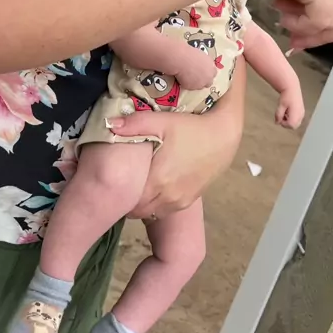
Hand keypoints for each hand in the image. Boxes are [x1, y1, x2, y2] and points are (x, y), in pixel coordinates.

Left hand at [109, 92, 242, 218]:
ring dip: (143, 203)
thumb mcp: (162, 120)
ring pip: (152, 213)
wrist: (223, 135)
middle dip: (128, 200)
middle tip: (122, 183)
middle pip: (138, 211)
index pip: (128, 202)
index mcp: (157, 181)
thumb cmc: (191, 127)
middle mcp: (167, 197)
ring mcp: (180, 201)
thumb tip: (109, 123)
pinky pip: (166, 210)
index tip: (113, 182)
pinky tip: (156, 187)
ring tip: (138, 185)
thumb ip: (134, 124)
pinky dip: (157, 203)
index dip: (118, 194)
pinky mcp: (190, 200)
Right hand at [175, 46, 216, 89]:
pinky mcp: (192, 88)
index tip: (202, 71)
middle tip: (196, 76)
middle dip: (203, 80)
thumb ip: (204, 63)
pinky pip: (190, 87)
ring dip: (195, 83)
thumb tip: (200, 65)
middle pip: (208, 82)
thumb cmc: (190, 53)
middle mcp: (208, 77)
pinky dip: (187, 84)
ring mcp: (201, 84)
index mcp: (212, 68)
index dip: (207, 73)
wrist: (182, 59)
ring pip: (199, 86)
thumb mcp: (201, 56)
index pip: (213, 73)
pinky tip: (182, 77)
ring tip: (187, 76)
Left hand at [275, 85, 304, 129]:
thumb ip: (278, 115)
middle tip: (282, 117)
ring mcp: (302, 113)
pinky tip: (288, 111)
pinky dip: (292, 118)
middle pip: (294, 126)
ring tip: (285, 113)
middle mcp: (301, 114)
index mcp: (296, 114)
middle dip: (287, 123)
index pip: (290, 125)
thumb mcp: (280, 106)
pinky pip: (298, 119)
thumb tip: (277, 122)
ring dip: (289, 121)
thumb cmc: (287, 96)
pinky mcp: (302, 111)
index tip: (279, 119)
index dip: (284, 124)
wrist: (292, 88)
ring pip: (296, 123)